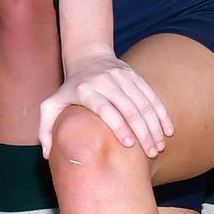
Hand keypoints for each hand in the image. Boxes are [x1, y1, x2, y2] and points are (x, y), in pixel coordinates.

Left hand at [38, 53, 173, 156]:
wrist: (87, 58)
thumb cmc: (69, 90)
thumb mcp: (51, 105)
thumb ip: (45, 130)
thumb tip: (47, 155)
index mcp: (84, 90)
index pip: (104, 108)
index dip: (117, 125)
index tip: (128, 145)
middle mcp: (104, 81)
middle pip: (128, 107)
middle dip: (142, 131)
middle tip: (151, 153)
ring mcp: (121, 76)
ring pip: (143, 102)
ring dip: (154, 126)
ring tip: (159, 146)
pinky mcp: (134, 75)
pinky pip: (152, 95)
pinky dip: (162, 113)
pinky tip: (168, 130)